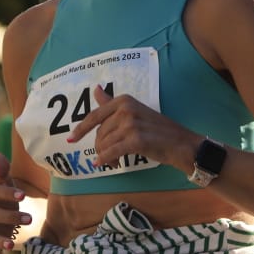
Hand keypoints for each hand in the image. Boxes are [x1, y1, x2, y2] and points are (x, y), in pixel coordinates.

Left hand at [65, 85, 187, 171]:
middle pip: (99, 133)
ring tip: (115, 161)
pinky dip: (106, 160)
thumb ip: (113, 103)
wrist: (182, 144)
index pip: (95, 116)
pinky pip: (111, 152)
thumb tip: (96, 89)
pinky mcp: (135, 140)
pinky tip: (106, 164)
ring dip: (106, 156)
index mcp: (124, 100)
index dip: (81, 129)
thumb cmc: (159, 130)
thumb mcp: (135, 111)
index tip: (71, 139)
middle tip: (111, 157)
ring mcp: (130, 124)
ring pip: (104, 144)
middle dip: (101, 148)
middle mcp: (126, 109)